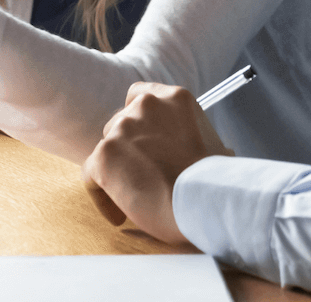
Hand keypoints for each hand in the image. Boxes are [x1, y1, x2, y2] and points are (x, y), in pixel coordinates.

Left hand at [82, 82, 233, 244]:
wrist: (201, 198)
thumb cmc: (215, 181)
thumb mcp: (217, 146)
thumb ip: (202, 140)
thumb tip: (220, 154)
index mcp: (175, 98)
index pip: (140, 95)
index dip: (139, 121)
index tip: (144, 142)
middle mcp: (146, 105)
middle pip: (121, 122)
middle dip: (128, 148)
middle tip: (142, 174)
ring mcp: (123, 128)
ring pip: (107, 148)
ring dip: (116, 169)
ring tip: (133, 197)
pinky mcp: (104, 155)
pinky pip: (91, 175)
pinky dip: (102, 196)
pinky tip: (119, 215)